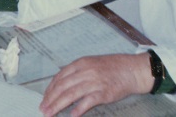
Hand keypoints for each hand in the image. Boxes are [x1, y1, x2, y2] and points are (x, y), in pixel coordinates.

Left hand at [39, 53, 153, 116]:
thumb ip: (77, 72)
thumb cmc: (113, 67)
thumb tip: (62, 85)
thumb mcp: (92, 64)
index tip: (44, 99)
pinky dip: (79, 109)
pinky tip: (72, 115)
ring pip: (71, 94)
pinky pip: (88, 101)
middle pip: (62, 87)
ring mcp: (95, 82)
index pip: (59, 77)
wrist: (132, 69)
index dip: (50, 90)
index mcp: (81, 63)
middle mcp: (85, 71)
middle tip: (43, 109)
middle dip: (50, 99)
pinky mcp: (104, 93)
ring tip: (51, 113)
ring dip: (58, 105)